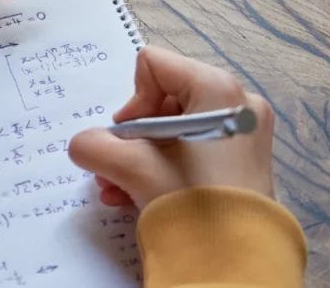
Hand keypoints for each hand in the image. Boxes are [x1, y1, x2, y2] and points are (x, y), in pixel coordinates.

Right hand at [68, 46, 275, 208]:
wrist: (235, 262)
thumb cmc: (189, 199)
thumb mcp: (130, 166)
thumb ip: (95, 144)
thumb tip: (86, 144)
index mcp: (216, 88)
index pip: (153, 66)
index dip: (132, 101)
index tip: (128, 137)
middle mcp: (236, 102)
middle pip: (164, 98)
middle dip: (133, 136)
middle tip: (116, 166)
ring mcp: (243, 132)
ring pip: (174, 129)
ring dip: (140, 155)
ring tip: (118, 187)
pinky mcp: (243, 160)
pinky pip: (192, 148)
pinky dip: (163, 166)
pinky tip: (136, 194)